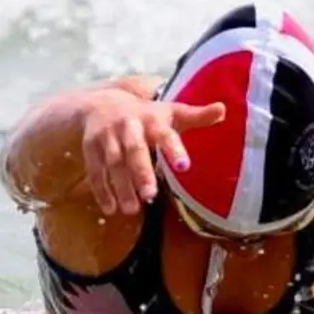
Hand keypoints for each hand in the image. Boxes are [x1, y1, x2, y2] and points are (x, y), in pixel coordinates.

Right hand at [80, 91, 225, 215]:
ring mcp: (108, 136)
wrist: (101, 103)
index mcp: (152, 118)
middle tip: (150, 195)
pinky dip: (102, 190)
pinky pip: (95, 170)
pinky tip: (110, 208)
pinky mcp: (91, 147)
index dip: (173, 150)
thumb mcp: (170, 112)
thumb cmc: (145, 114)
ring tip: (131, 210)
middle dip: (141, 172)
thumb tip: (223, 110)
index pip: (165, 134)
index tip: (184, 167)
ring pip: (114, 163)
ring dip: (121, 187)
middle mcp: (129, 126)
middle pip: (134, 150)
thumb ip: (196, 116)